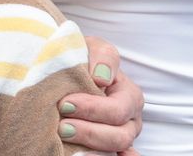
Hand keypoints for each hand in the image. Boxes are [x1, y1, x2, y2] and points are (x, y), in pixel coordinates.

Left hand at [58, 35, 143, 153]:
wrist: (70, 71)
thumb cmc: (85, 60)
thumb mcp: (94, 47)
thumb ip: (102, 56)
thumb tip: (102, 77)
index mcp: (130, 96)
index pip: (118, 110)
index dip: (92, 109)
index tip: (65, 104)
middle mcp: (130, 121)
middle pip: (119, 137)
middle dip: (89, 132)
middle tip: (62, 126)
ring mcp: (120, 138)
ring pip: (112, 151)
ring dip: (89, 148)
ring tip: (63, 136)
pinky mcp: (106, 148)